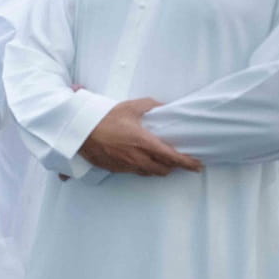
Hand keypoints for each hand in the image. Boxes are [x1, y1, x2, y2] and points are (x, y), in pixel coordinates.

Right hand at [79, 98, 203, 176]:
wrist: (80, 132)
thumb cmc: (105, 119)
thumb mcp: (130, 107)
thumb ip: (151, 105)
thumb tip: (166, 106)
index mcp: (144, 142)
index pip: (171, 157)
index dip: (187, 163)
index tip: (198, 166)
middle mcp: (137, 157)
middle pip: (163, 169)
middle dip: (173, 167)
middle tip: (179, 161)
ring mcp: (126, 165)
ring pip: (149, 173)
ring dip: (158, 168)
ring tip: (160, 161)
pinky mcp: (116, 169)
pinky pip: (135, 172)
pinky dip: (142, 168)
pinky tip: (140, 160)